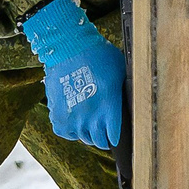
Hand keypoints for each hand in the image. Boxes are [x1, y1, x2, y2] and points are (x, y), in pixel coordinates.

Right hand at [20, 0, 125, 148]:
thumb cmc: (98, 55)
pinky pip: (67, 133)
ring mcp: (73, 118)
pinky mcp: (58, 115)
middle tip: (103, 131)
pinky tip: (76, 122)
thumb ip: (122, 92)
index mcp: (109, 108)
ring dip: (87, 133)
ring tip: (90, 125)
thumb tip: (130, 100)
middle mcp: (91, 117)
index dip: (115, 136)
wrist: (69, 47)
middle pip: (99, 141)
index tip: (114, 135)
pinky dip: (71, 130)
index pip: (114, 136)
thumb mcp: (120, 73)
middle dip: (103, 138)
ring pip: (84, 138)